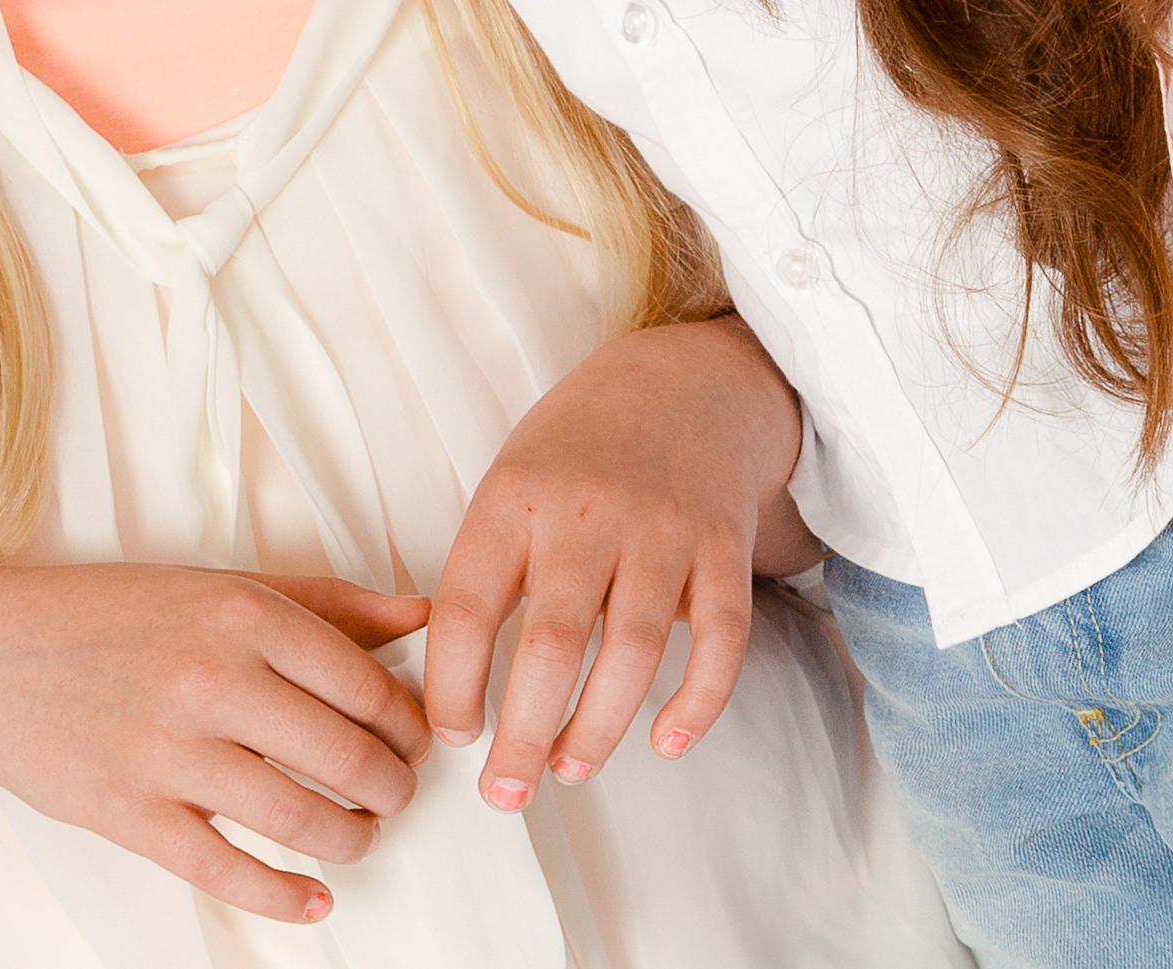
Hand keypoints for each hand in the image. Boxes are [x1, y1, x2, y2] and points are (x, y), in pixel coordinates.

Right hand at [0, 567, 432, 920]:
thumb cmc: (117, 617)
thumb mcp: (225, 585)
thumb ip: (328, 602)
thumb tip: (417, 614)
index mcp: (244, 614)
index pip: (365, 682)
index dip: (407, 722)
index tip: (416, 739)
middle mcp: (212, 678)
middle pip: (344, 755)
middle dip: (390, 787)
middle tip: (396, 794)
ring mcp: (170, 751)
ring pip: (298, 817)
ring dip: (351, 839)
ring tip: (361, 835)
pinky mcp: (132, 814)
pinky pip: (228, 870)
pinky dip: (285, 895)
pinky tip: (313, 897)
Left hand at [422, 316, 815, 814]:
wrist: (684, 381)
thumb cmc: (579, 448)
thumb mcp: (511, 479)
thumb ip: (486, 567)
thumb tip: (449, 686)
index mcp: (517, 493)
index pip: (466, 605)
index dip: (450, 685)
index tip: (452, 734)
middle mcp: (590, 510)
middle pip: (551, 646)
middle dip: (521, 738)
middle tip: (504, 792)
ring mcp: (664, 527)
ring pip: (633, 655)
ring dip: (597, 731)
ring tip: (569, 769)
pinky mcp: (724, 547)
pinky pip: (720, 643)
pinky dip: (696, 705)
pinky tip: (666, 742)